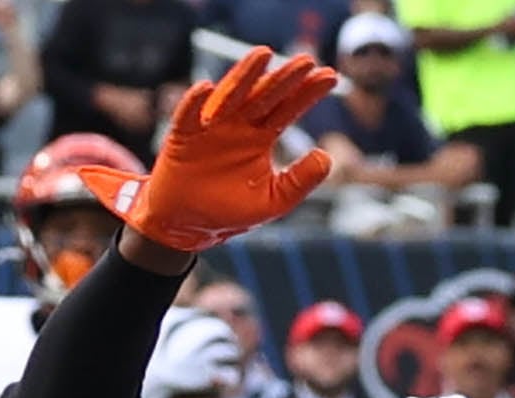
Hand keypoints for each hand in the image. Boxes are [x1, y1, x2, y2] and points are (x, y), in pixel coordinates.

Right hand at [84, 47, 336, 253]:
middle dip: (285, 78)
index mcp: (260, 135)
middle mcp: (238, 124)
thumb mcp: (274, 200)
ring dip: (245, 75)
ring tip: (263, 55)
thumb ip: (300, 181)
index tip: (330, 76)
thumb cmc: (231, 209)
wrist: (190, 224)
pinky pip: (188, 115)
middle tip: (306, 60)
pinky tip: (205, 89)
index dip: (308, 93)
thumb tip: (327, 158)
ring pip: (231, 95)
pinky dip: (195, 103)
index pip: (288, 108)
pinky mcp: (183, 135)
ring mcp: (211, 126)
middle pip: (265, 95)